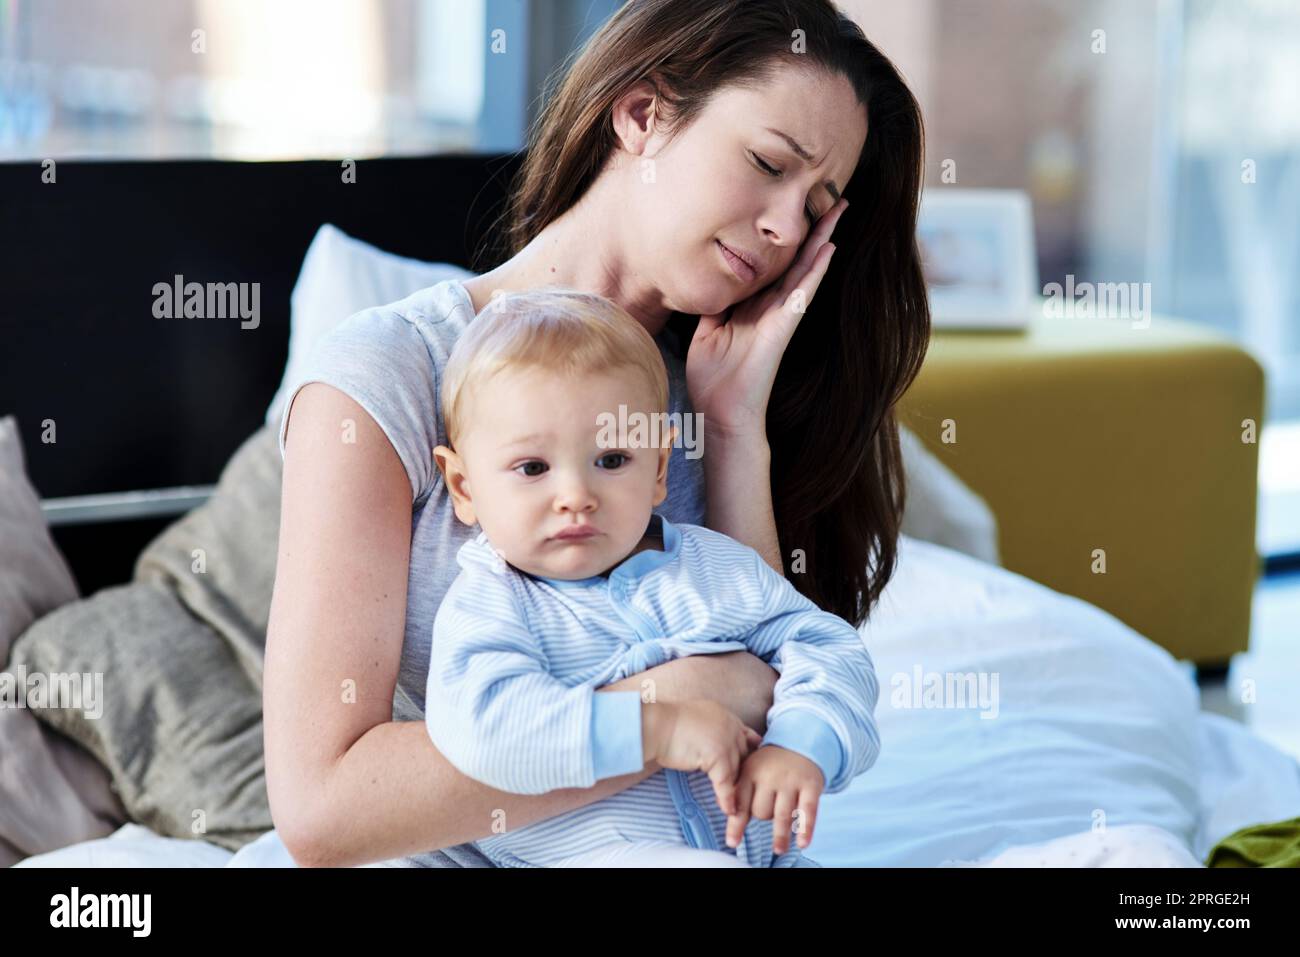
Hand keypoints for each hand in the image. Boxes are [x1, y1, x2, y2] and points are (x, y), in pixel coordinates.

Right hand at [647, 700, 762, 817]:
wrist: (657, 725)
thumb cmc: (666, 725)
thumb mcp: (696, 721)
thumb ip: (710, 731)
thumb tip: (713, 750)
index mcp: (725, 716)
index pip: (747, 737)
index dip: (746, 754)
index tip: (743, 768)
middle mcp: (730, 726)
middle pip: (745, 755)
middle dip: (742, 773)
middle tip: (739, 791)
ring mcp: (726, 741)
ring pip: (737, 771)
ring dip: (735, 790)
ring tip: (733, 805)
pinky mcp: (718, 757)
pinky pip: (726, 783)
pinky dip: (726, 799)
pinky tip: (727, 809)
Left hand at [686, 198, 847, 438]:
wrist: (720, 414)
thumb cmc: (712, 380)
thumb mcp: (705, 334)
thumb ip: (714, 308)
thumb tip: (710, 285)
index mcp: (752, 307)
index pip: (772, 266)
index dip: (784, 240)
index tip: (793, 211)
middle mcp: (771, 308)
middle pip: (795, 261)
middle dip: (812, 231)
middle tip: (832, 199)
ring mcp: (780, 318)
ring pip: (805, 271)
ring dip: (822, 240)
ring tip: (839, 211)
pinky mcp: (782, 330)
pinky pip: (801, 295)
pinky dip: (815, 272)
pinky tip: (828, 250)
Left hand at [725, 745, 823, 854]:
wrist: (800, 743)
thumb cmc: (770, 763)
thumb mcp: (751, 768)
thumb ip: (739, 790)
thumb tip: (729, 814)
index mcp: (750, 771)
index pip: (740, 802)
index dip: (736, 824)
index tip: (732, 841)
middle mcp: (770, 775)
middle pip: (761, 811)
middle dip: (763, 818)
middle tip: (768, 812)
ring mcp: (791, 780)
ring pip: (781, 815)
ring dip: (780, 836)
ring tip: (779, 850)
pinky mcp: (811, 785)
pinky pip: (807, 812)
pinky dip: (805, 829)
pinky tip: (803, 843)